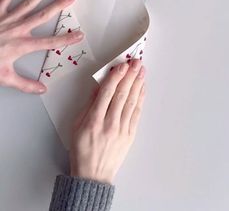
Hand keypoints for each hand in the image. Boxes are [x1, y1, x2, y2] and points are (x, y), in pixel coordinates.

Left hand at [0, 0, 83, 93]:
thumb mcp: (4, 77)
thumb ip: (24, 84)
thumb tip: (41, 89)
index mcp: (21, 45)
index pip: (49, 42)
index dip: (66, 39)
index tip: (79, 34)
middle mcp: (17, 29)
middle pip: (42, 15)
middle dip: (58, 6)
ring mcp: (7, 18)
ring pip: (28, 3)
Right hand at [70, 59, 145, 183]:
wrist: (93, 175)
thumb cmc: (81, 149)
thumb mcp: (77, 125)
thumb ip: (89, 105)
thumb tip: (100, 87)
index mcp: (94, 120)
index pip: (107, 93)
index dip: (115, 77)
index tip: (122, 65)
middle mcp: (109, 124)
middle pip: (121, 95)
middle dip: (130, 76)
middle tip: (136, 62)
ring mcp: (122, 130)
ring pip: (131, 102)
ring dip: (137, 84)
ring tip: (142, 71)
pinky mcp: (130, 135)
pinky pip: (136, 114)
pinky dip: (140, 99)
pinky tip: (142, 89)